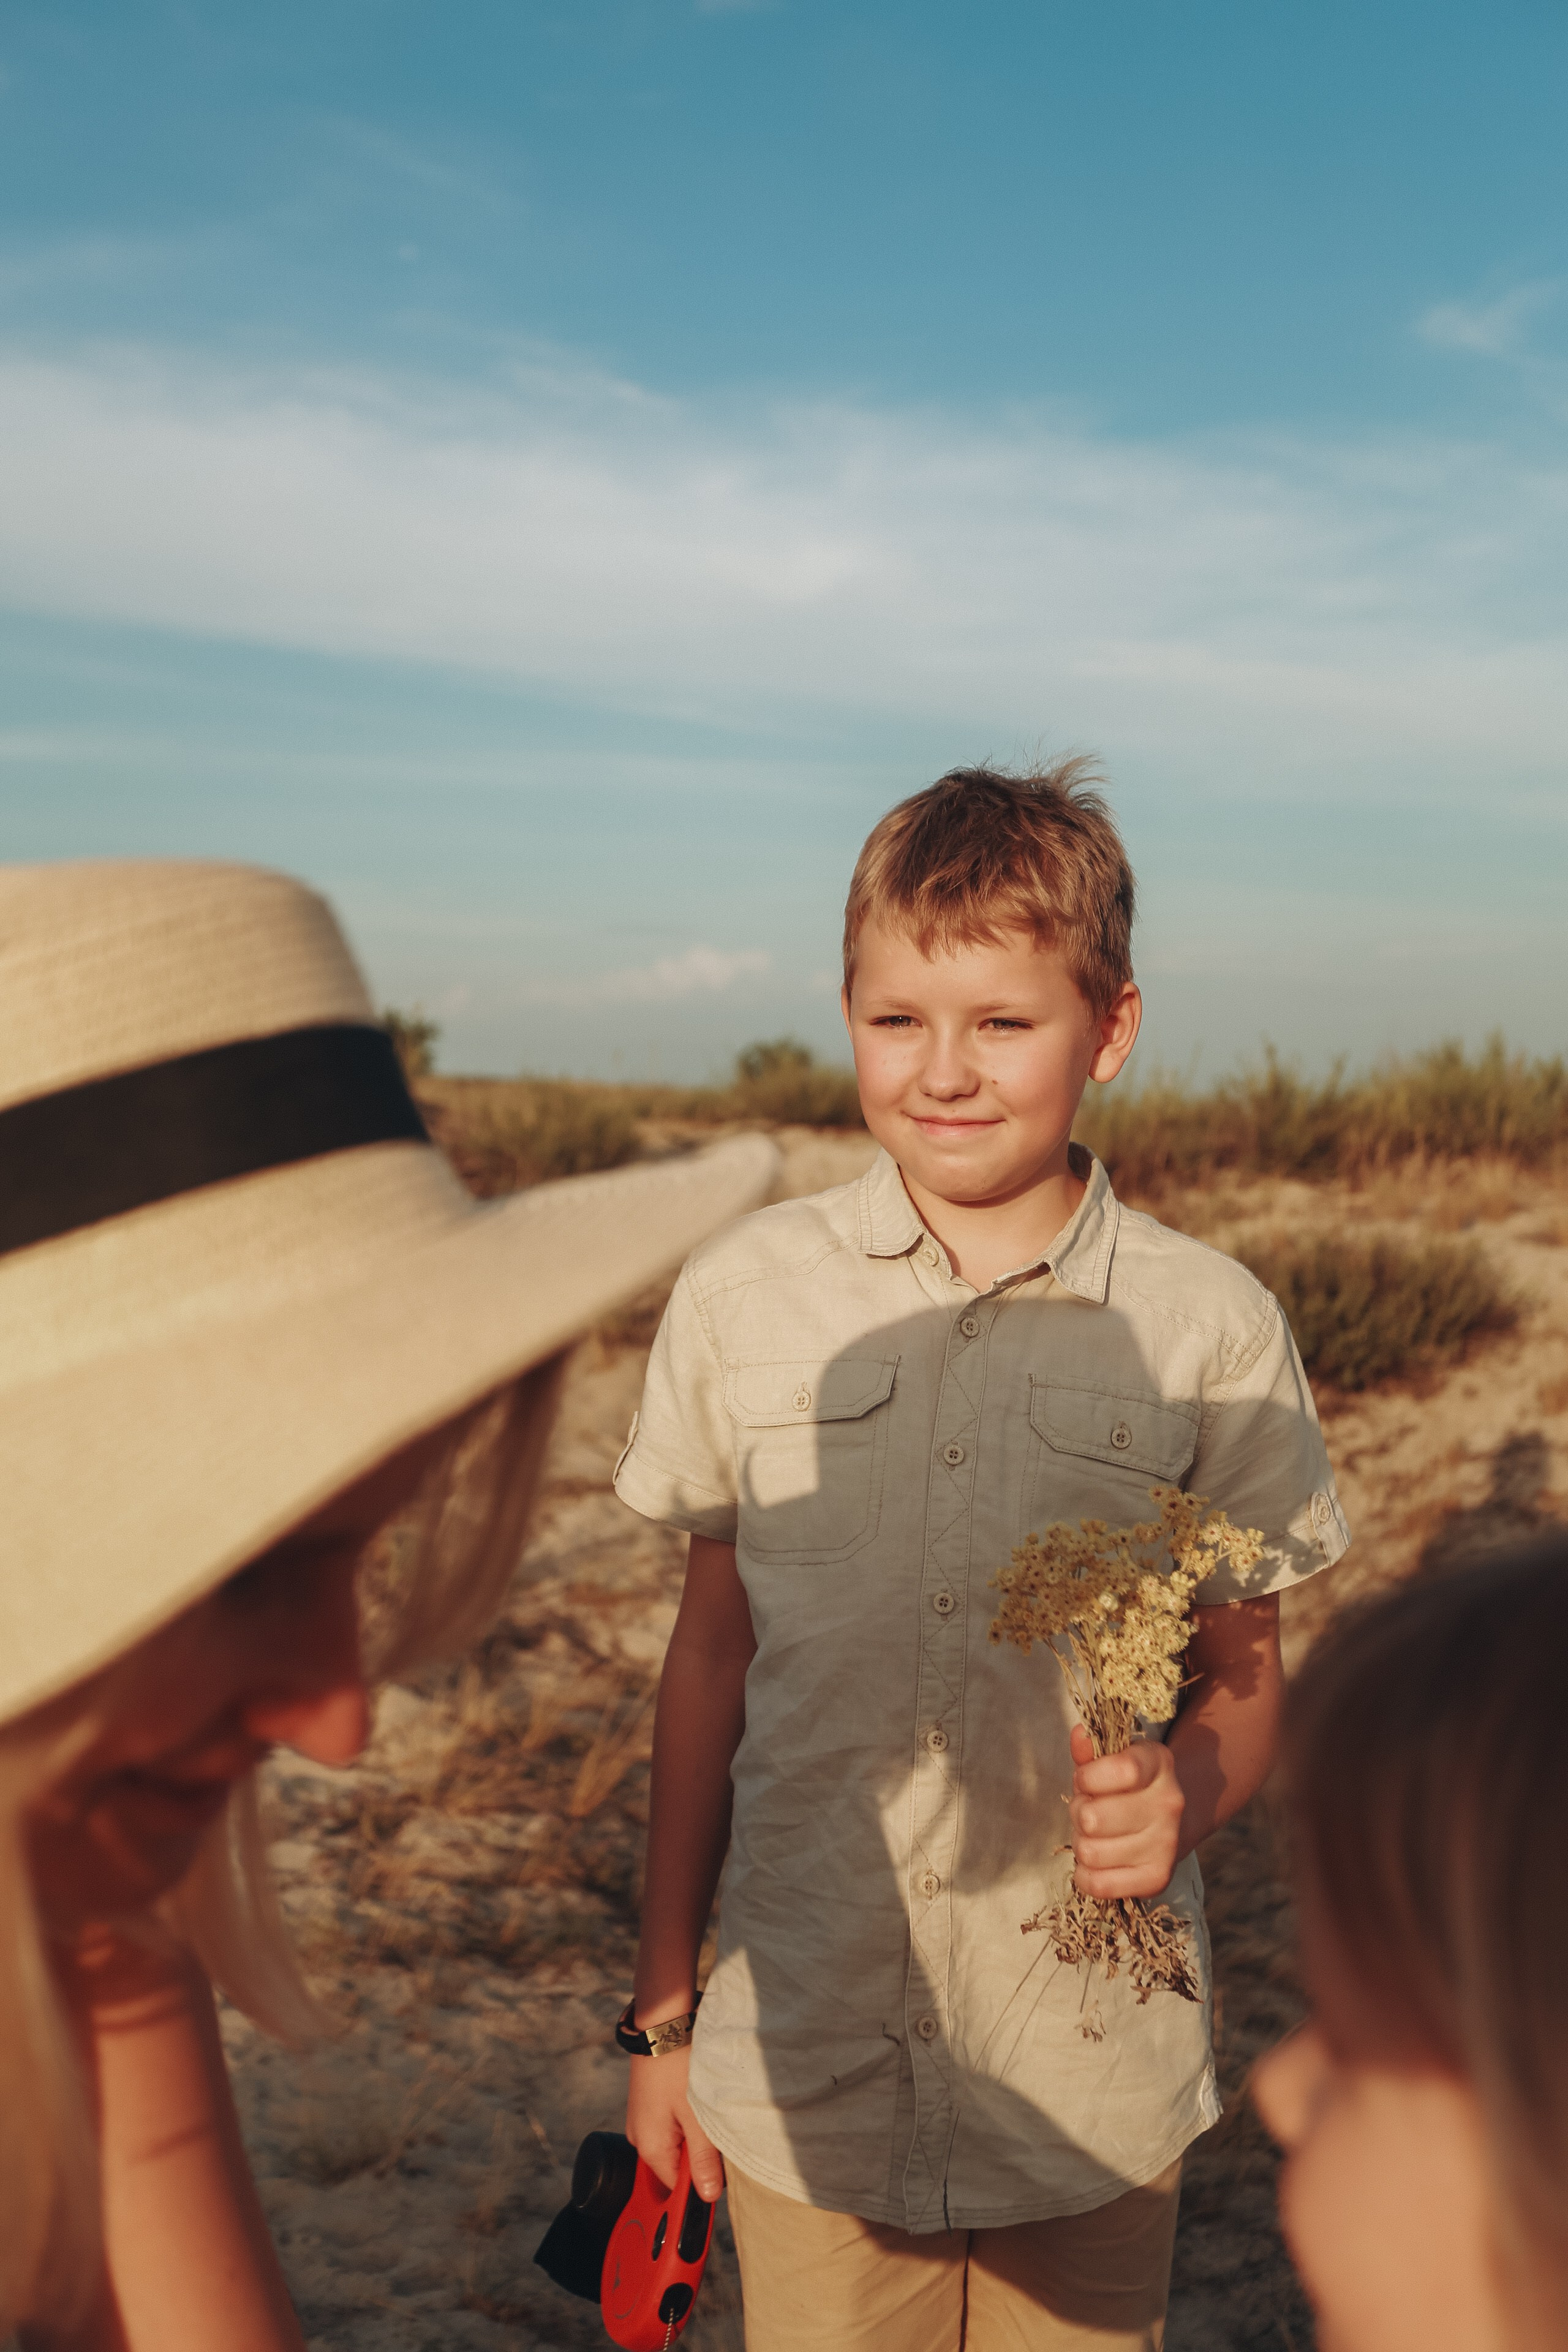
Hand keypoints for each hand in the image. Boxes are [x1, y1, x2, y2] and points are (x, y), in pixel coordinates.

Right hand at [625, 2043, 724, 2201]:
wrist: (662, 2022)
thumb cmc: (677, 2066)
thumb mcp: (696, 2115)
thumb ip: (703, 2159)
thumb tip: (708, 2196)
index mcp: (649, 2148)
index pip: (676, 2187)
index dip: (701, 2182)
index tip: (721, 2169)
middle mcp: (640, 2138)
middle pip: (676, 2166)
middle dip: (700, 2155)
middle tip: (716, 2130)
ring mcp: (643, 2120)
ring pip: (676, 2144)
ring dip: (695, 2135)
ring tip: (707, 2111)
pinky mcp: (649, 2105)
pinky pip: (671, 2125)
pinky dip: (687, 2120)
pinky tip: (698, 2101)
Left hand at [1068, 1725, 1185, 1899]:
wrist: (1172, 1822)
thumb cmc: (1128, 1787)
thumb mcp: (1112, 1759)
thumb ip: (1091, 1749)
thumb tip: (1079, 1735)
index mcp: (1159, 1763)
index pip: (1121, 1770)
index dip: (1088, 1777)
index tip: (1085, 1780)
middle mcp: (1170, 1804)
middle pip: (1093, 1817)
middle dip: (1079, 1813)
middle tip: (1088, 1811)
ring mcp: (1167, 1844)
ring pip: (1091, 1851)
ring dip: (1082, 1843)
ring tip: (1095, 1835)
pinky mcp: (1158, 1878)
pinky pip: (1100, 1884)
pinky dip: (1087, 1875)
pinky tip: (1098, 1860)